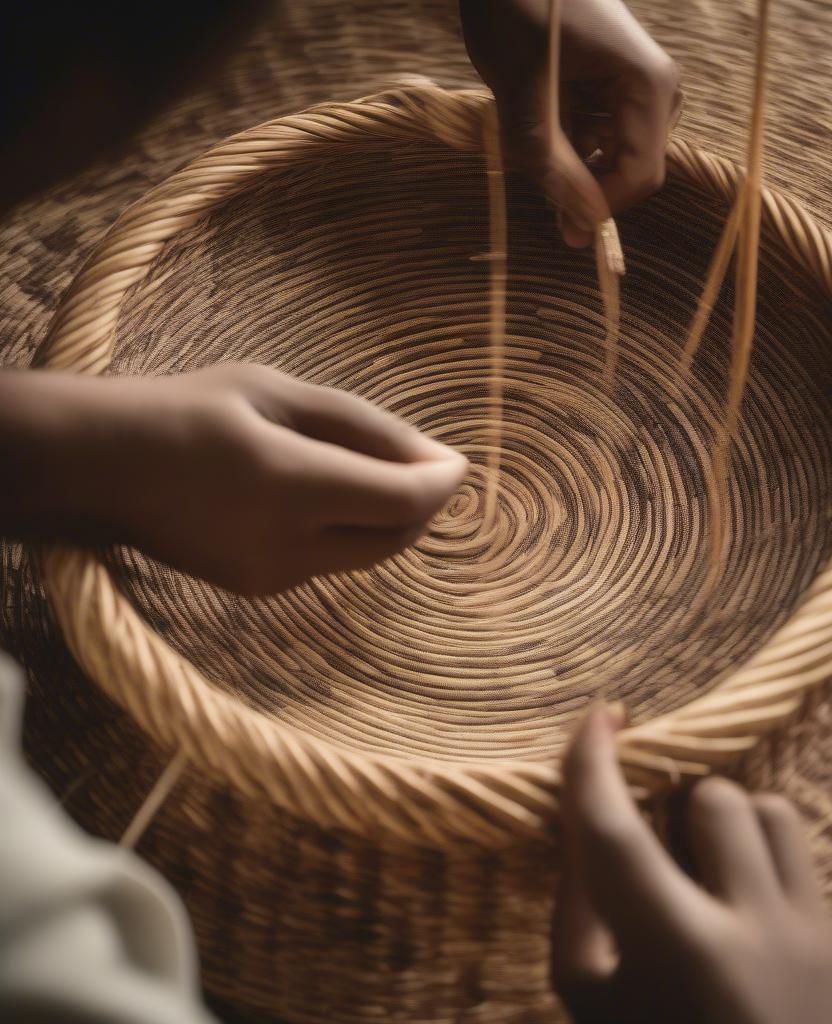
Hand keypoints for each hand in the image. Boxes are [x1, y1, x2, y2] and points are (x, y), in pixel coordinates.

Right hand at [0, 364, 466, 594]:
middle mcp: (286, 544)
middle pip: (397, 538)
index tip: (459, 459)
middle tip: (425, 463)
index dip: (443, 483)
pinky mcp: (261, 589)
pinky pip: (333, 562)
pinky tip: (327, 495)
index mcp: (290, 485)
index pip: (403, 502)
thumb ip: (365, 427)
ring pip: (370, 555)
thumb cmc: (191, 410)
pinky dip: (351, 530)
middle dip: (425, 503)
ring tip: (375, 472)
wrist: (102, 468)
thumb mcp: (279, 392)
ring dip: (391, 518)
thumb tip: (437, 459)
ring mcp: (272, 576)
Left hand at [460, 0, 680, 246]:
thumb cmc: (516, 6)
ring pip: (610, 155)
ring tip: (530, 125)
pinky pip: (599, 134)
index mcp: (648, 83)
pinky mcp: (615, 83)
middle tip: (535, 173)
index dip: (602, 209)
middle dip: (584, 184)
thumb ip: (550, 163)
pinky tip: (538, 114)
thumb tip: (580, 228)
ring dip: (570, 160)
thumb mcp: (522, 92)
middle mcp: (656, 85)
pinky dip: (567, 139)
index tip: (561, 227)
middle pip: (630, 169)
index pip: (642, 175)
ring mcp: (638, 84)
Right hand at [553, 706, 831, 1023]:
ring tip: (708, 871)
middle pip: (711, 799)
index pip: (613, 831)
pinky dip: (763, 860)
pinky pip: (803, 858)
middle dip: (674, 803)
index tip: (597, 717)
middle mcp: (750, 934)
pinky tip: (747, 907)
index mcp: (673, 955)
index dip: (592, 762)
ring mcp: (813, 939)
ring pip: (769, 809)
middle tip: (661, 845)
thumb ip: (578, 911)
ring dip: (725, 824)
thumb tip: (583, 820)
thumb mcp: (594, 1006)